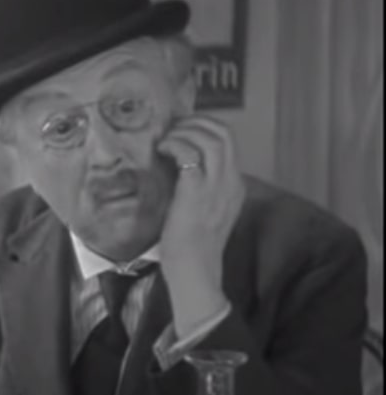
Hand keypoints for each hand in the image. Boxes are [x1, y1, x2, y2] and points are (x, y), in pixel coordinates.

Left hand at [156, 115, 245, 336]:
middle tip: (173, 128)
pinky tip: (161, 150)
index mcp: (234, 187)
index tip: (181, 130)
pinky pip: (190, 153)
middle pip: (224, 134)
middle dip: (196, 122)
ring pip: (212, 138)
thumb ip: (198, 190)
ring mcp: (216, 186)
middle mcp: (230, 182)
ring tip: (166, 139)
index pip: (227, 143)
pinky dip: (175, 144)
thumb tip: (177, 168)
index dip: (204, 129)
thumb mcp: (202, 212)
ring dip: (185, 131)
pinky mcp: (197, 191)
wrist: (194, 271)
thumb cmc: (190, 247)